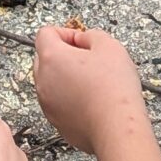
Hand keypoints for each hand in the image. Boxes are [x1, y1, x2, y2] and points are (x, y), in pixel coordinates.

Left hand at [33, 25, 149, 159]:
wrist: (116, 128)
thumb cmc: (113, 90)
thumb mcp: (110, 46)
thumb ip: (91, 35)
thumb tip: (83, 40)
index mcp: (52, 58)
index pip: (45, 33)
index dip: (66, 33)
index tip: (81, 40)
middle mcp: (43, 80)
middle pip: (44, 58)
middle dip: (64, 55)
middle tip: (89, 60)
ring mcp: (47, 103)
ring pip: (50, 82)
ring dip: (66, 78)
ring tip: (93, 82)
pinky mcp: (56, 121)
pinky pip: (57, 102)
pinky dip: (69, 98)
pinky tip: (91, 100)